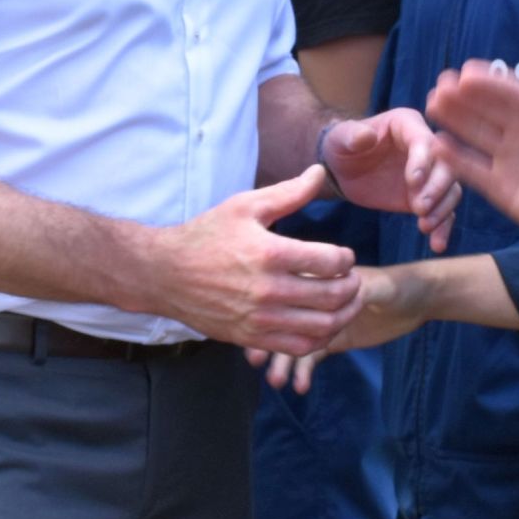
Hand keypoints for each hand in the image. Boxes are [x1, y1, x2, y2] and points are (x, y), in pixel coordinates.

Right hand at [141, 168, 360, 356]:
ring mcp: (260, 319)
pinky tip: (324, 323)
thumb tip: (320, 172)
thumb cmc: (205, 236)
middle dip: (352, 287)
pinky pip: (300, 346)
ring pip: (322, 326)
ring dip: (344, 314)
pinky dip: (321, 337)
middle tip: (353, 279)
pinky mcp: (252, 338)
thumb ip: (288, 192)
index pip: (331, 262)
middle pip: (333, 296)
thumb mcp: (244, 206)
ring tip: (347, 302)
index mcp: (269, 254)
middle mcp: (268, 290)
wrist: (165, 274)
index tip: (343, 256)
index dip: (346, 258)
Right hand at [248, 261, 431, 391]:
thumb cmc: (398, 284)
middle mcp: (312, 299)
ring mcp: (318, 321)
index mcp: (317, 281)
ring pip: (293, 342)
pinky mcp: (330, 341)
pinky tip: (300, 387)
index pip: (290, 297)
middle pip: (284, 323)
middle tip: (256, 361)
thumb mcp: (378, 285)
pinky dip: (304, 372)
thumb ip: (361, 288)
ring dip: (282, 363)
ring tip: (275, 381)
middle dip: (269, 344)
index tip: (260, 329)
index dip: (274, 313)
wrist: (416, 299)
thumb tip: (346, 291)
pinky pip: (310, 357)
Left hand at [320, 107, 459, 250]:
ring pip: (451, 189)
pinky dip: (443, 227)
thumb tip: (365, 136)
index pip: (424, 140)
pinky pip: (443, 211)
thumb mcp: (341, 139)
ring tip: (424, 226)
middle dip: (437, 188)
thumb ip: (352, 135)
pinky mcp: (428, 196)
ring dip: (442, 209)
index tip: (412, 182)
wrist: (343, 169)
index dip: (422, 161)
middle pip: (447, 166)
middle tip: (419, 209)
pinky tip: (437, 244)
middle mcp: (427, 146)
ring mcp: (431, 173)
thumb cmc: (342, 146)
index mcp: (408, 124)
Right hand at [427, 52, 518, 241]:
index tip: (467, 70)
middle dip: (465, 98)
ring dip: (455, 121)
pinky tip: (438, 147)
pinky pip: (475, 171)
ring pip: (476, 135)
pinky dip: (457, 160)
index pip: (514, 95)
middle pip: (488, 111)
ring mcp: (510, 159)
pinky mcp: (502, 188)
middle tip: (440, 84)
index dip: (492, 83)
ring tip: (432, 105)